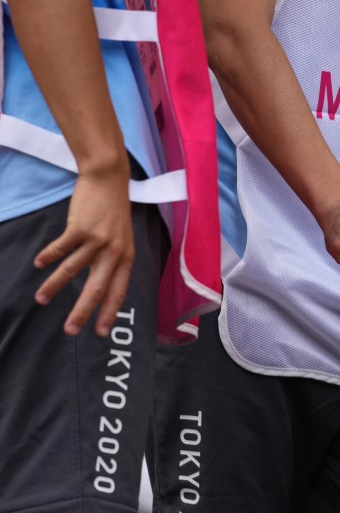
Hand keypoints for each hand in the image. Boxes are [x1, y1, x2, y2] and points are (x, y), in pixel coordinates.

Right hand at [34, 165, 133, 337]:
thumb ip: (112, 260)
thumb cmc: (113, 212)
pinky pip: (60, 249)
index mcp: (126, 257)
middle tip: (70, 331)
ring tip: (40, 299)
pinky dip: (48, 258)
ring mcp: (98, 240)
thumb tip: (99, 285)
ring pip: (73, 271)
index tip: (101, 332)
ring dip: (54, 286)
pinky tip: (39, 264)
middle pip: (97, 289)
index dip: (109, 312)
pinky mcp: (81, 229)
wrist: (109, 180)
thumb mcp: (121, 239)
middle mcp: (114, 252)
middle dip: (83, 312)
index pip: (118, 291)